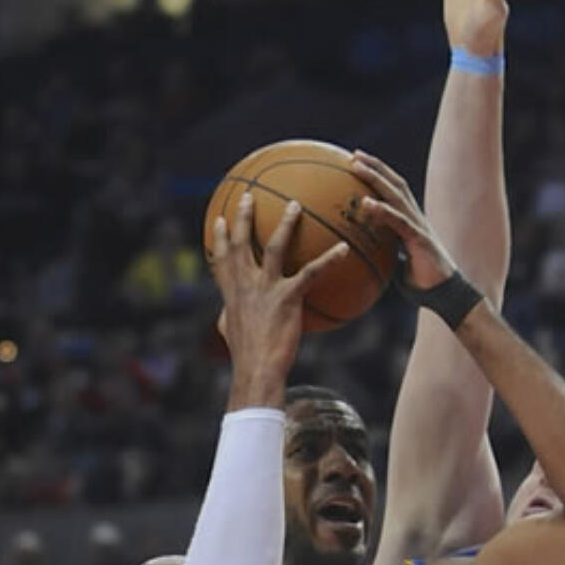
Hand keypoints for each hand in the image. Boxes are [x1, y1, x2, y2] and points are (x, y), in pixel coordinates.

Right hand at [211, 193, 348, 406]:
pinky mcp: (287, 297)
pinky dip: (329, 259)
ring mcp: (266, 288)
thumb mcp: (230, 332)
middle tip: (248, 195)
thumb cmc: (245, 356)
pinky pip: (311, 273)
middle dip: (243, 216)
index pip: (222, 258)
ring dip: (285, 223)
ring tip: (296, 205)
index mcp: (231, 292)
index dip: (221, 237)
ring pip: (275, 247)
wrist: (257, 370)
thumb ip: (229, 316)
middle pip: (242, 242)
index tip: (221, 218)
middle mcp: (245, 284)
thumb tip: (226, 315)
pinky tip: (343, 248)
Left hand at [350, 152, 456, 293]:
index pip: (393, 191)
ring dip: (375, 178)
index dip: (378, 176)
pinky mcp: (420, 239)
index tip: (358, 164)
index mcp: (409, 221)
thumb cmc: (422, 283)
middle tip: (353, 155)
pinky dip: (382, 210)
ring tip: (356, 167)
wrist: (446, 295)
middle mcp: (414, 217)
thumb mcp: (397, 266)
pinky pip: (398, 221)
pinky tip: (366, 204)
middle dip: (375, 167)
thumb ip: (384, 256)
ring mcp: (418, 225)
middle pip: (394, 184)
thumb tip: (363, 258)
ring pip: (395, 194)